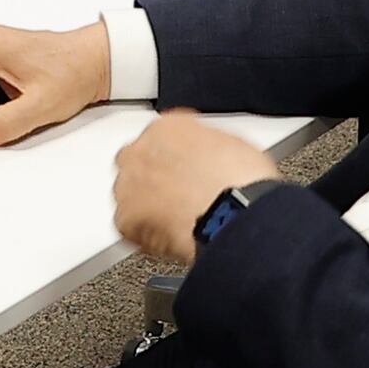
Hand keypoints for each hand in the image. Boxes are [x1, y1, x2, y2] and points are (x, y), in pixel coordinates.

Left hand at [115, 110, 278, 267]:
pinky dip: (147, 237)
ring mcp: (129, 184)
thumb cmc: (242, 180)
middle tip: (178, 199)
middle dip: (152, 182)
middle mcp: (140, 151)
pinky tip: (171, 240)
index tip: (181, 175)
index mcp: (167, 127)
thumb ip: (205, 148)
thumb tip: (210, 160)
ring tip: (178, 223)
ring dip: (148, 209)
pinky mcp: (126, 218)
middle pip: (136, 166)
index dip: (170, 162)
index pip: (156, 140)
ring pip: (130, 198)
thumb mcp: (232, 146)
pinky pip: (131, 230)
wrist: (236, 209)